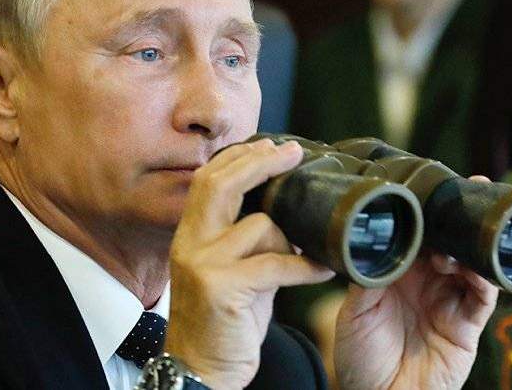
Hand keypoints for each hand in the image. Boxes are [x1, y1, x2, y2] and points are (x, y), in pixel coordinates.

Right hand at [164, 139, 334, 389]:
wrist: (199, 369)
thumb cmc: (221, 319)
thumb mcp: (225, 268)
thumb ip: (243, 235)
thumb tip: (281, 206)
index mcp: (189, 234)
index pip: (208, 179)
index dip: (241, 157)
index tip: (273, 145)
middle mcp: (189, 243)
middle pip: (221, 184)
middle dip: (261, 162)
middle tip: (294, 153)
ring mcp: (202, 264)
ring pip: (259, 225)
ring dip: (291, 238)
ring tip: (303, 254)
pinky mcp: (222, 288)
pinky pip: (277, 265)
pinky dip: (306, 267)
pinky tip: (322, 271)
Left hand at [334, 177, 498, 389]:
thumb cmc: (360, 357)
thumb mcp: (354, 310)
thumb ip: (367, 276)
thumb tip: (375, 242)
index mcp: (398, 273)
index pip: (417, 235)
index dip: (425, 212)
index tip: (428, 188)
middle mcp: (426, 282)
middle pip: (448, 242)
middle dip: (456, 218)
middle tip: (464, 191)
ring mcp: (449, 302)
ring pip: (470, 263)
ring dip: (467, 246)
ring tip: (454, 239)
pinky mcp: (467, 326)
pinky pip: (483, 297)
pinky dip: (484, 278)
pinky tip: (473, 266)